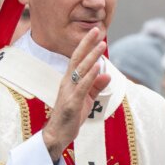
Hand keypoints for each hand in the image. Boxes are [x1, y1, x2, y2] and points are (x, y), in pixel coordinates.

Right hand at [42, 28, 110, 162]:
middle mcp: (67, 82)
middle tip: (97, 29)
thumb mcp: (87, 99)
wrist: (57, 135)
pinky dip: (90, 76)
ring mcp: (69, 92)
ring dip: (92, 56)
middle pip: (77, 59)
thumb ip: (96, 86)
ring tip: (101, 44)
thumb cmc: (71, 116)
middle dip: (87, 43)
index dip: (86, 44)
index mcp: (70, 80)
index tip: (95, 31)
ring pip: (81, 70)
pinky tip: (98, 67)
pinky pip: (82, 87)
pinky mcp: (72, 103)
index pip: (78, 58)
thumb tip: (107, 73)